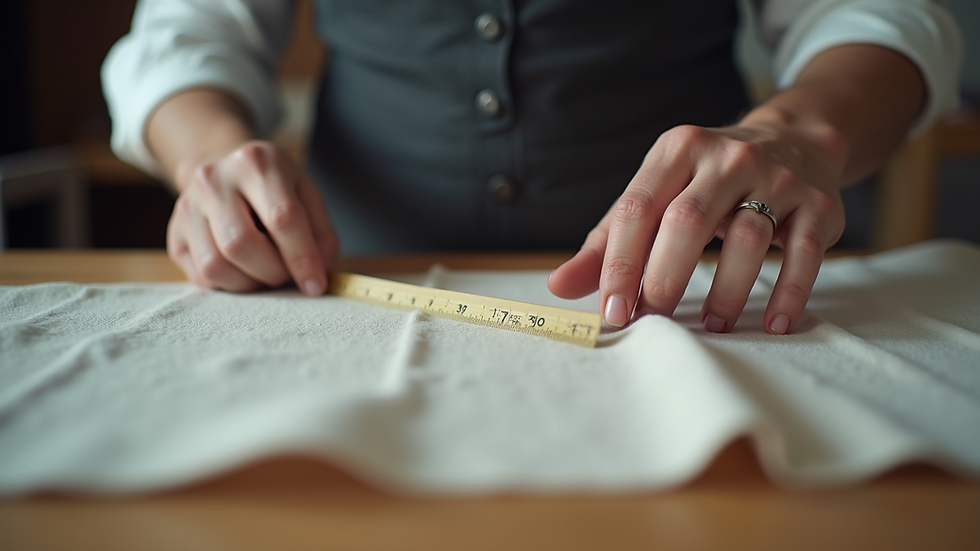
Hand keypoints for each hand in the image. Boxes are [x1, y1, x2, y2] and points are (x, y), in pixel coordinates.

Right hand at [167, 141, 337, 294]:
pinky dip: (230, 285)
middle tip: (286, 273)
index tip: (316, 285)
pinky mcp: (174, 233)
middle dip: (272, 272)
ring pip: (215, 266)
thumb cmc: (275, 187)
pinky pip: (200, 276)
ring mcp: (187, 206)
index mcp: (256, 162)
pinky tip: (244, 270)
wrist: (226, 172)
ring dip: (249, 284)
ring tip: (265, 273)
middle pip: (240, 244)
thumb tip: (317, 274)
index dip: (302, 258)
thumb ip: (321, 233)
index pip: (281, 217)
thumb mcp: (307, 194)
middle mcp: (213, 179)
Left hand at [548, 121, 845, 333]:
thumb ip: (608, 242)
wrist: (794, 139)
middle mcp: (725, 158)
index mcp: (676, 152)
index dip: (621, 263)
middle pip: (687, 221)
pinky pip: (805, 252)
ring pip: (748, 238)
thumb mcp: (655, 196)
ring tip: (711, 327)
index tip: (613, 311)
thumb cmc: (705, 181)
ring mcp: (776, 178)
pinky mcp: (818, 204)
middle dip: (665, 278)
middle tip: (655, 321)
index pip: (638, 209)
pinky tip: (772, 324)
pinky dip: (788, 292)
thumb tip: (558, 287)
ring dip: (726, 291)